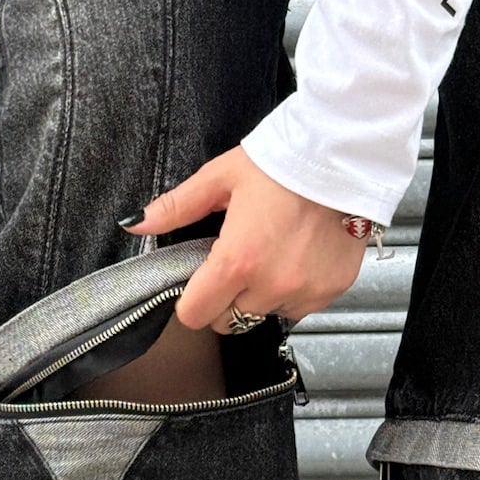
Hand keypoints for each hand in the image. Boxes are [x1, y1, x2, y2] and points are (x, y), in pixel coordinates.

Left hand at [127, 147, 366, 332]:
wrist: (343, 158)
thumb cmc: (282, 163)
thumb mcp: (220, 178)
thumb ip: (176, 207)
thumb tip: (136, 223)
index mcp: (237, 261)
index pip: (195, 315)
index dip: (191, 301)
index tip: (198, 283)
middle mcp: (271, 284)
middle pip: (230, 321)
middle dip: (226, 299)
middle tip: (238, 262)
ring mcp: (304, 292)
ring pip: (266, 314)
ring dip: (262, 295)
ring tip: (272, 253)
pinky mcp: (331, 291)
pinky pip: (300, 307)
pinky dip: (294, 290)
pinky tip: (297, 256)